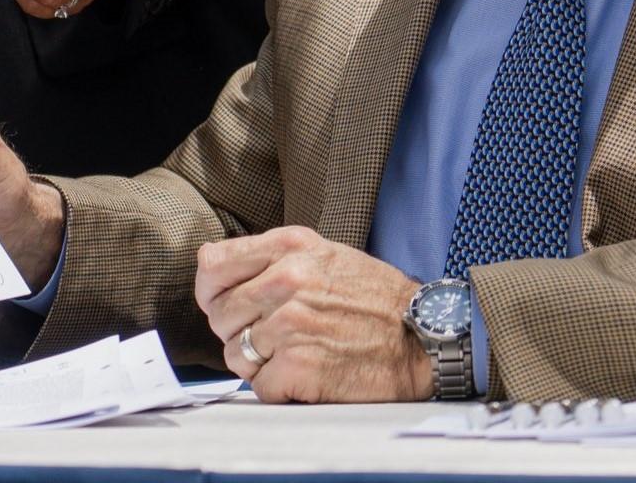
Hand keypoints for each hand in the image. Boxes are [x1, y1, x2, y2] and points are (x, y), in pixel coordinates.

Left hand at [194, 226, 429, 403]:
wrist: (424, 338)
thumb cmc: (376, 299)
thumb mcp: (325, 254)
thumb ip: (271, 257)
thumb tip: (211, 263)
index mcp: (290, 248)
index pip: (213, 266)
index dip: (212, 291)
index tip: (224, 304)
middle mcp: (286, 282)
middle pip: (219, 315)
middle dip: (238, 331)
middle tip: (273, 337)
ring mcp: (291, 326)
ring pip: (236, 354)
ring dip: (260, 362)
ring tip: (297, 354)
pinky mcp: (299, 367)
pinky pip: (259, 386)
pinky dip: (279, 388)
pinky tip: (308, 374)